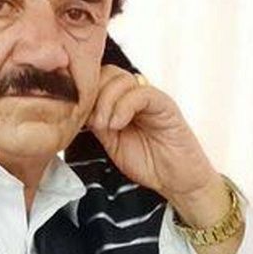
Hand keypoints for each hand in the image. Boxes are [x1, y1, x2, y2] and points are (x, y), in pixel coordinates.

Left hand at [85, 65, 223, 205]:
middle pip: (107, 72)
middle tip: (93, 122)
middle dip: (94, 95)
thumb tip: (76, 110)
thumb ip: (97, 122)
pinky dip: (123, 107)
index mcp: (121, 100)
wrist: (176, 180)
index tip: (78, 115)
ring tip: (105, 126)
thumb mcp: (110, 141)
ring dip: (106, 102)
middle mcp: (136, 94)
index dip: (85, 93)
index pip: (98, 78)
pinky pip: (141, 93)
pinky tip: (118, 125)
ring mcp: (150, 97)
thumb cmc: (147, 162)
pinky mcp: (165, 105)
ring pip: (122, 79)